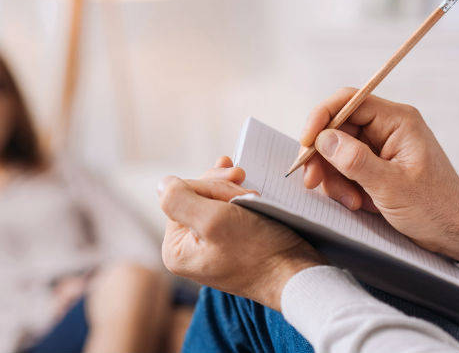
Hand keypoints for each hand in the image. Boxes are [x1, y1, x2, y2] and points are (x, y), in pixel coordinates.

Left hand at [158, 157, 325, 310]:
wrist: (296, 274)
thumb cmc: (259, 251)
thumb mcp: (213, 221)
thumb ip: (179, 200)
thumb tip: (162, 183)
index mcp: (175, 249)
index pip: (180, 196)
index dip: (209, 186)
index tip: (236, 188)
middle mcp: (188, 249)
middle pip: (195, 196)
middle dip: (221, 188)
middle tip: (247, 187)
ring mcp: (208, 246)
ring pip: (212, 199)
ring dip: (233, 191)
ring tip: (254, 195)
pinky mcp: (229, 242)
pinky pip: (226, 210)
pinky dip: (238, 198)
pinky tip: (247, 190)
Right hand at [300, 87, 458, 260]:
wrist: (455, 234)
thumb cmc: (434, 208)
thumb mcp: (391, 186)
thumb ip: (355, 160)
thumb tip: (323, 139)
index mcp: (397, 121)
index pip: (348, 101)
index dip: (321, 118)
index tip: (305, 143)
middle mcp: (387, 128)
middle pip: (337, 127)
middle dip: (322, 156)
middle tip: (312, 181)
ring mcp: (379, 147)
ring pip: (335, 150)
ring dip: (332, 176)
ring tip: (349, 201)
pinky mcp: (374, 166)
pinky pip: (343, 167)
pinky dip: (341, 185)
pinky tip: (355, 203)